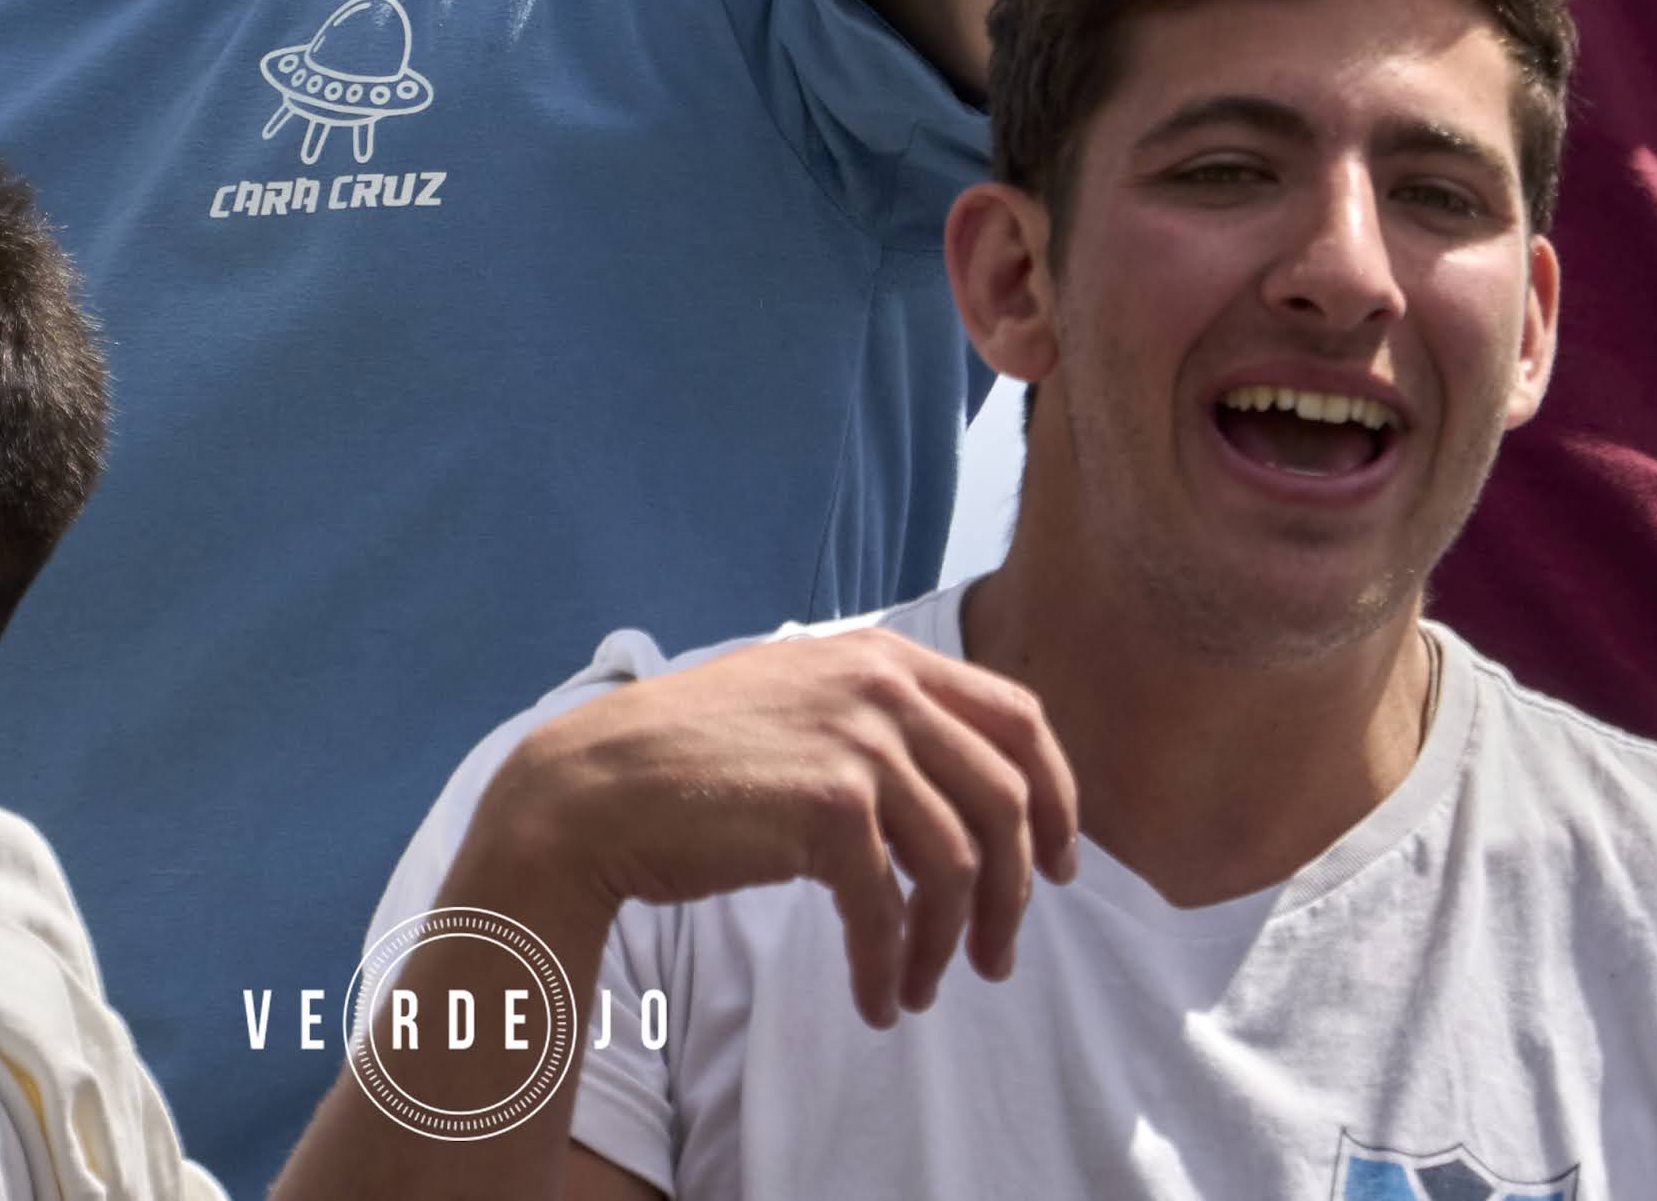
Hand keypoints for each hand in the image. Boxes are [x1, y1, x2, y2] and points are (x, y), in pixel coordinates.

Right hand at [476, 630, 1078, 1026]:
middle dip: (1018, 891)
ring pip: (960, 863)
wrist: (597, 786)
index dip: (1058, 795)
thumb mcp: (799, 700)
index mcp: (883, 655)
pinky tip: (876, 1001)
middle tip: (999, 956)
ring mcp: (858, 742)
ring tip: (923, 989)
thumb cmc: (692, 758)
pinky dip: (890, 965)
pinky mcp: (829, 808)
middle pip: (1008, 798)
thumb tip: (963, 789)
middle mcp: (881, 685)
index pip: (1018, 718)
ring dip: (950, 943)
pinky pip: (890, 907)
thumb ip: (877, 718)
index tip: (1060, 862)